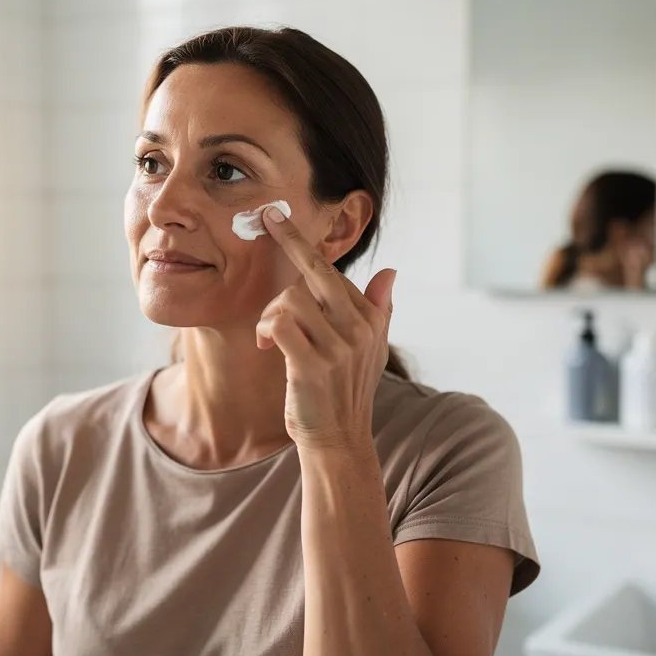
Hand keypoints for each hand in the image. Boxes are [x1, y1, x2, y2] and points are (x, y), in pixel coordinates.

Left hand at [255, 204, 396, 452]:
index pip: (331, 271)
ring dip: (269, 313)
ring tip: (266, 334)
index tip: (278, 216)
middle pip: (314, 272)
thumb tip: (391, 272)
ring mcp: (337, 348)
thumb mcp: (371, 350)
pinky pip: (281, 323)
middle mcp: (358, 328)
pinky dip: (266, 327)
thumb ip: (380, 309)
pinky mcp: (312, 365)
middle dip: (287, 242)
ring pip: (291, 298)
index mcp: (369, 319)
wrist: (337, 439)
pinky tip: (263, 343)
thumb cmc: (345, 391)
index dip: (301, 244)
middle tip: (267, 222)